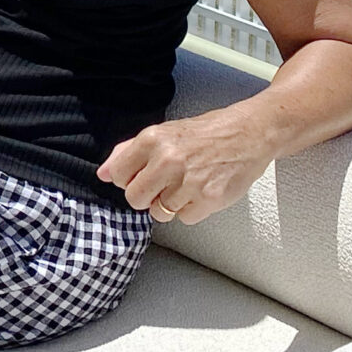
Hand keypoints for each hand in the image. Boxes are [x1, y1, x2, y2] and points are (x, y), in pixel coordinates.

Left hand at [97, 109, 274, 225]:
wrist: (248, 134)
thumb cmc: (203, 134)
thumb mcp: (162, 132)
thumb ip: (128, 152)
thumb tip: (102, 174)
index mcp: (152, 139)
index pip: (117, 176)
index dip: (126, 180)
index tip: (140, 176)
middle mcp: (167, 160)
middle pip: (135, 198)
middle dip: (146, 196)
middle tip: (162, 185)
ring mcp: (188, 181)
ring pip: (159, 212)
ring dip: (170, 204)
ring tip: (186, 185)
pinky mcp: (208, 199)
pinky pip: (184, 218)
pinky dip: (191, 210)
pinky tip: (201, 191)